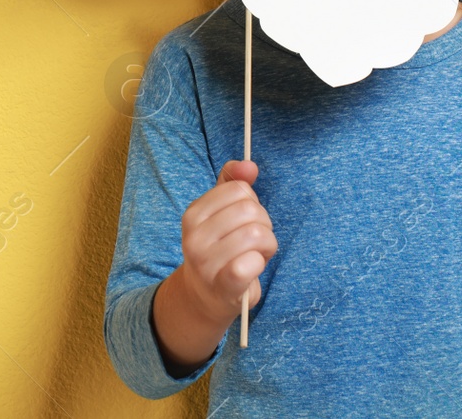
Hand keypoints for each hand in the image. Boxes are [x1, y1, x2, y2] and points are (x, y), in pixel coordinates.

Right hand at [178, 159, 277, 320]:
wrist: (206, 297)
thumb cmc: (220, 249)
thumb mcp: (221, 213)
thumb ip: (233, 182)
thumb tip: (249, 165)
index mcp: (194, 214)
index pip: (239, 189)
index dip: (252, 203)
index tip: (246, 221)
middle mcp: (194, 237)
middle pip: (251, 210)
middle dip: (264, 224)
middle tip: (255, 241)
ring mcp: (206, 263)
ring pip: (257, 234)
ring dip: (267, 245)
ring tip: (257, 254)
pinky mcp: (222, 286)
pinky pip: (250, 263)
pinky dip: (260, 263)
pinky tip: (253, 268)